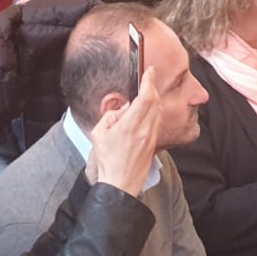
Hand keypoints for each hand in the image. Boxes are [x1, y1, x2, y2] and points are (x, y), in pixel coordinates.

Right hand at [86, 67, 162, 196]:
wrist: (121, 184)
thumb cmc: (108, 161)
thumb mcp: (98, 134)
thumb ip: (109, 116)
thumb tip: (121, 110)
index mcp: (130, 125)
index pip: (145, 97)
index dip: (149, 81)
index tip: (150, 71)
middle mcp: (145, 129)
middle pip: (155, 101)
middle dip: (151, 88)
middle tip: (147, 80)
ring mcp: (151, 137)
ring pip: (158, 111)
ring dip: (153, 101)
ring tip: (142, 98)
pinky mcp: (154, 143)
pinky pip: (156, 122)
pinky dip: (153, 113)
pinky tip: (143, 115)